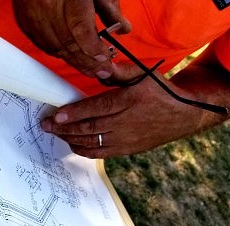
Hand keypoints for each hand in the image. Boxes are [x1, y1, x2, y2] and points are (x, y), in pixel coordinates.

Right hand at [12, 0, 130, 78]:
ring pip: (54, 47)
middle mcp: (47, 6)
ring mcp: (33, 16)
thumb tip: (123, 29)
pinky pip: (43, 44)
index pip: (81, 29)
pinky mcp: (25, 21)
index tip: (105, 60)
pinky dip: (58, 53)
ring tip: (90, 69)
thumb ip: (108, 6)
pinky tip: (70, 57)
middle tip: (102, 72)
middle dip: (87, 62)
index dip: (93, 49)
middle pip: (68, 43)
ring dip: (73, 61)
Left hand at [40, 72, 211, 158]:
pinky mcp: (126, 150)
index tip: (56, 115)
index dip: (75, 113)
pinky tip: (70, 142)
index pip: (97, 108)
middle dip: (64, 128)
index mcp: (130, 101)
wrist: (183, 115)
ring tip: (54, 132)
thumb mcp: (143, 74)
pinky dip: (82, 149)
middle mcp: (126, 123)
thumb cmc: (159, 91)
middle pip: (89, 128)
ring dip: (69, 138)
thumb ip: (119, 72)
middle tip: (45, 125)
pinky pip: (100, 153)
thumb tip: (99, 66)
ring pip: (92, 143)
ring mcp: (126, 140)